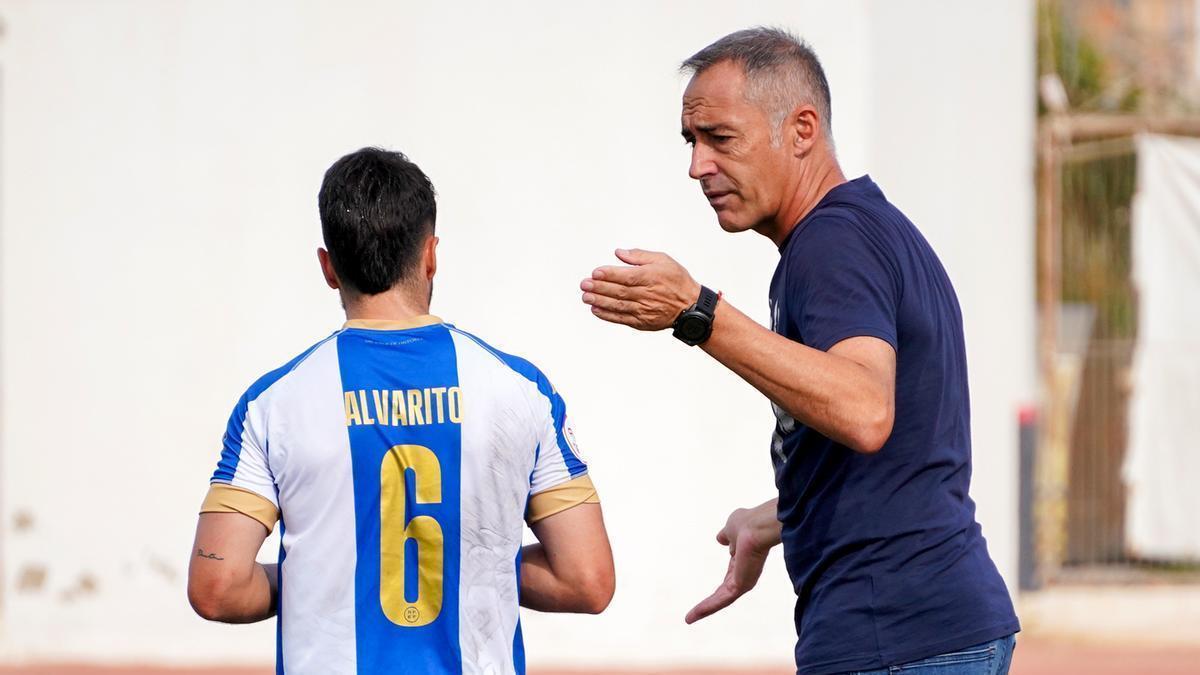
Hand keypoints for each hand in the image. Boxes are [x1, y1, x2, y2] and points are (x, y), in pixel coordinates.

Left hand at [581, 248, 701, 330]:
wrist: (691, 307)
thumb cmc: (677, 281)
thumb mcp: (662, 260)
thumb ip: (639, 256)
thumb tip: (619, 253)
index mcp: (651, 277)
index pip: (626, 276)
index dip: (609, 274)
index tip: (595, 272)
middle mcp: (646, 294)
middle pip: (619, 291)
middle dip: (600, 288)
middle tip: (584, 285)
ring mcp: (644, 310)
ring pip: (618, 306)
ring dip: (600, 302)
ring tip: (586, 297)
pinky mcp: (642, 322)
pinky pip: (622, 319)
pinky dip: (608, 315)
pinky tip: (596, 310)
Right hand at [684, 500, 781, 623]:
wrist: (758, 526)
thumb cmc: (749, 523)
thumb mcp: (732, 528)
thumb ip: (727, 535)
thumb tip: (721, 538)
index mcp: (743, 559)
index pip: (731, 575)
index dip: (722, 582)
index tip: (713, 590)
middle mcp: (745, 573)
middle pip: (725, 592)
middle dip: (711, 602)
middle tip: (695, 613)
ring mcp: (743, 581)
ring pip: (721, 599)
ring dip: (704, 609)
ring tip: (689, 618)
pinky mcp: (740, 587)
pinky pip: (720, 600)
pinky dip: (706, 608)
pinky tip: (692, 616)